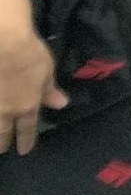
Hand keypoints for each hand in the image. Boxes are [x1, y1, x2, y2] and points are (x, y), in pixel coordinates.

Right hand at [0, 0, 66, 155]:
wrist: (3, 43)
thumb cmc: (30, 55)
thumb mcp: (47, 72)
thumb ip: (49, 91)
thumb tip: (61, 105)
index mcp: (26, 105)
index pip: (27, 129)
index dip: (27, 140)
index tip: (25, 151)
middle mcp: (5, 109)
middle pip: (3, 132)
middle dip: (3, 143)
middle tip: (3, 150)